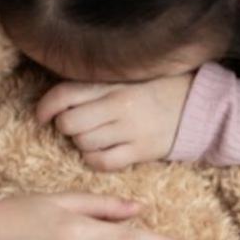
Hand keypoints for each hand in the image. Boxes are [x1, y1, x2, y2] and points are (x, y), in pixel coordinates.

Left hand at [36, 71, 195, 172]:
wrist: (198, 105)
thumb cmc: (157, 88)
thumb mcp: (127, 77)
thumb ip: (97, 84)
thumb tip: (59, 98)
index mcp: (113, 84)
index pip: (64, 95)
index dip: (45, 107)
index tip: (42, 116)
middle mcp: (119, 106)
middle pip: (69, 123)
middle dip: (65, 127)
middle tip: (74, 125)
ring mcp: (130, 130)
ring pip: (84, 144)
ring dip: (81, 143)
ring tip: (93, 136)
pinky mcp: (140, 151)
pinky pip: (102, 162)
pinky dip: (94, 160)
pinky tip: (101, 152)